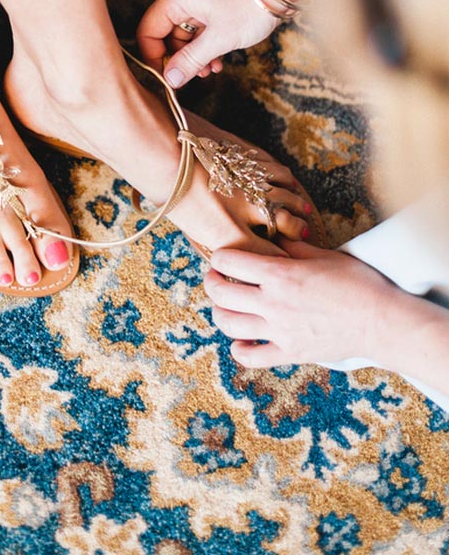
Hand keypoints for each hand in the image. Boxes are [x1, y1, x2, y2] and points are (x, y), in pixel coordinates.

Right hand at [136, 0, 278, 87]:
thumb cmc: (250, 5)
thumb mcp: (218, 39)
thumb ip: (190, 61)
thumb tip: (170, 79)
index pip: (148, 32)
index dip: (153, 58)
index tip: (167, 78)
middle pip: (165, 35)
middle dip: (179, 59)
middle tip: (194, 77)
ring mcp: (196, 0)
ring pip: (183, 35)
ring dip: (194, 56)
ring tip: (211, 70)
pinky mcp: (210, 4)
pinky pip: (198, 30)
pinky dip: (205, 46)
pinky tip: (218, 61)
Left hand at [205, 239, 397, 366]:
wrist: (382, 321)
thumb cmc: (357, 283)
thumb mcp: (324, 254)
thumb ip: (293, 247)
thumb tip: (276, 236)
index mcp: (280, 274)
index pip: (229, 262)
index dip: (220, 256)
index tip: (222, 257)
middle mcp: (273, 303)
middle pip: (221, 294)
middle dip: (211, 282)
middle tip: (215, 278)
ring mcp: (279, 331)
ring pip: (228, 325)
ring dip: (220, 313)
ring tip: (226, 306)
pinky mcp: (289, 353)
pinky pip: (251, 357)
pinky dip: (239, 350)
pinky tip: (241, 341)